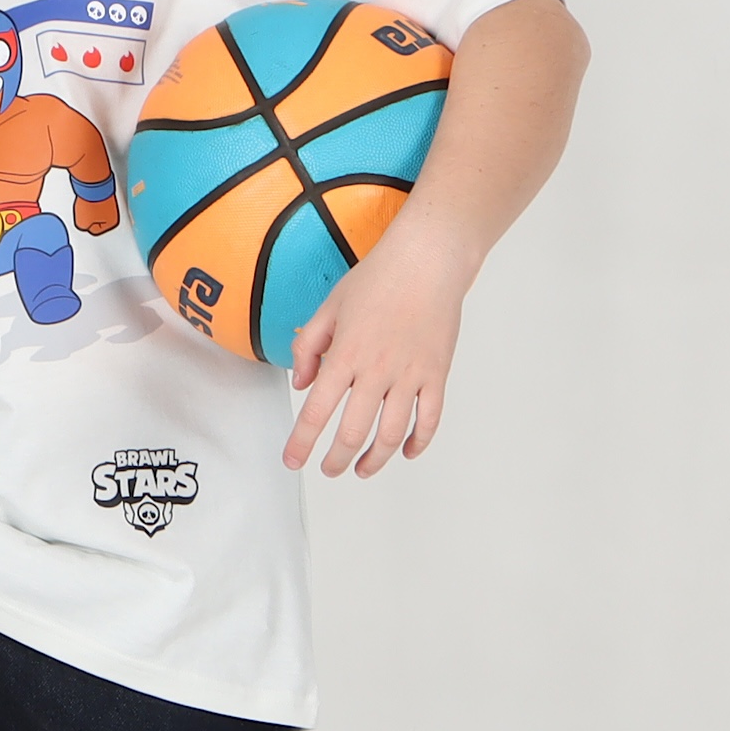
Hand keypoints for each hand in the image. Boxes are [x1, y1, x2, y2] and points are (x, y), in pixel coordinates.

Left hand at [283, 233, 470, 474]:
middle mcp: (376, 370)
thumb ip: (308, 347)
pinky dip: (419, 442)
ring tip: (362, 469)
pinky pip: (430, 419)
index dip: (302, 443)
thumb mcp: (329, 307)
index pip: (316, 411)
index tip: (293, 461)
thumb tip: (301, 384)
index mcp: (345, 354)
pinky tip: (407, 451)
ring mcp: (410, 375)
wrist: (428, 260)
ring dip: (375, 460)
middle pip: (353, 432)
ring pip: (392, 434)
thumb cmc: (379, 278)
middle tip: (328, 469)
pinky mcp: (437, 374)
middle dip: (336, 460)